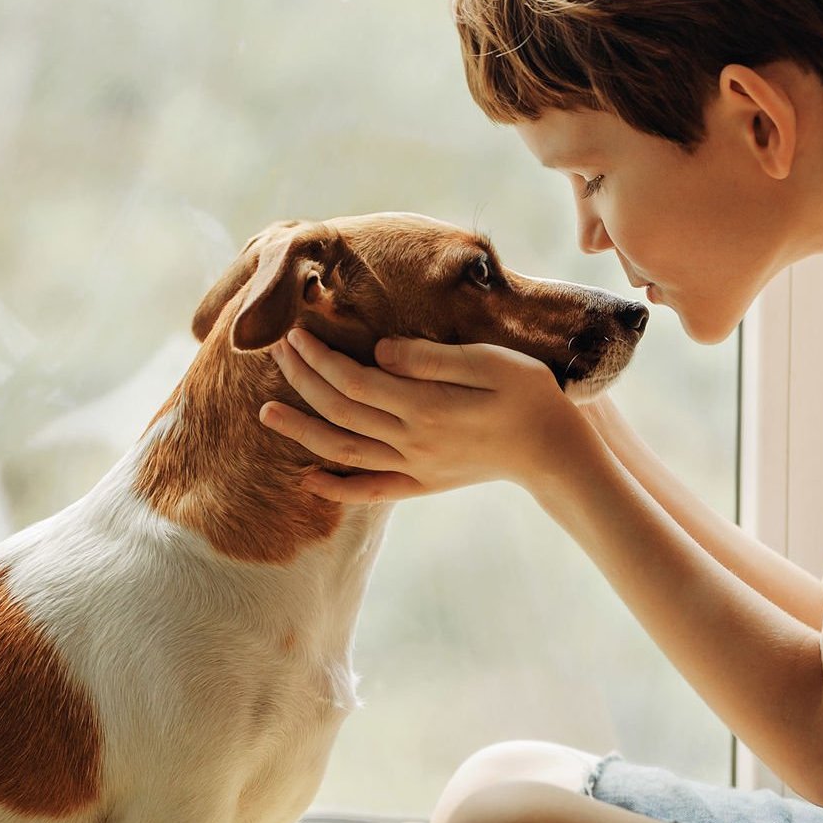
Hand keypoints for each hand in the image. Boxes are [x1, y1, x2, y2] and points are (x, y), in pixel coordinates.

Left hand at [257, 327, 595, 502]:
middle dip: (302, 380)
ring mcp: (415, 467)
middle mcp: (411, 441)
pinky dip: (335, 487)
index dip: (318, 357)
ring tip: (265, 414)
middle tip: (276, 351)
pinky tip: (308, 479)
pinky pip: (370, 490)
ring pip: (344, 451)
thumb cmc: (530, 395)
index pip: (354, 379)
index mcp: (424, 406)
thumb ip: (432, 359)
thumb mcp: (490, 362)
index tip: (295, 332)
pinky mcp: (423, 483)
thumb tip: (380, 350)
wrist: (557, 452)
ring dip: (302, 431)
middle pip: (341, 410)